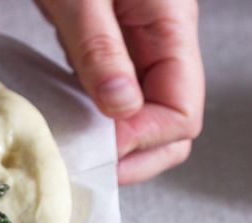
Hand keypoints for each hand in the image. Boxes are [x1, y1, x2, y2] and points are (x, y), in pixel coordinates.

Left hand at [35, 0, 203, 183]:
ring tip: (77, 155)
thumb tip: (120, 109)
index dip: (143, 141)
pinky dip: (98, 120)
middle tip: (89, 167)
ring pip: (147, 115)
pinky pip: (117, 96)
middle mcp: (163, 41)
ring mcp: (139, 45)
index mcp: (170, 27)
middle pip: (173, 124)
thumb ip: (99, 48)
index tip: (99, 149)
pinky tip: (69, 126)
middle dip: (137, 155)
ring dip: (117, 144)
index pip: (181, 113)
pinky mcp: (112, 44)